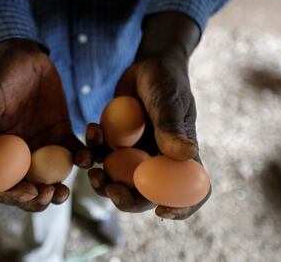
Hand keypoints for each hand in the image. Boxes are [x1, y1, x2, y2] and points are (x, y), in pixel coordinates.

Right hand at [0, 39, 87, 211]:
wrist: (25, 55)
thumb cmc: (0, 72)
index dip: (12, 195)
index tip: (30, 192)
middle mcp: (17, 154)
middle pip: (28, 186)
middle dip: (40, 198)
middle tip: (54, 195)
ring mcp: (41, 146)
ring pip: (52, 176)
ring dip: (60, 186)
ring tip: (68, 189)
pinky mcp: (61, 135)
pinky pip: (74, 153)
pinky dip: (83, 158)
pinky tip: (88, 155)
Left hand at [82, 13, 210, 219]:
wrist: (146, 67)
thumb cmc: (166, 81)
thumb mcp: (169, 100)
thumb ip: (172, 126)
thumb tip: (186, 155)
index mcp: (180, 157)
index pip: (190, 191)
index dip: (181, 208)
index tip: (163, 213)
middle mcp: (157, 161)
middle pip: (145, 194)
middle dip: (126, 198)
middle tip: (110, 190)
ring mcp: (134, 155)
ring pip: (118, 181)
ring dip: (103, 181)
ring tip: (90, 169)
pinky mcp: (114, 145)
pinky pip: (100, 157)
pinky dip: (92, 150)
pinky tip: (92, 129)